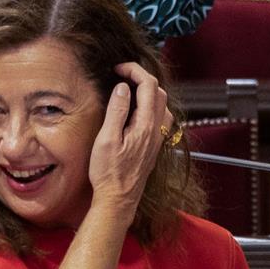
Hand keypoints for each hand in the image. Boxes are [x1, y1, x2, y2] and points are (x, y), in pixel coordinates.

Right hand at [85, 61, 170, 218]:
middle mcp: (157, 130)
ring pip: (163, 104)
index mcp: (146, 125)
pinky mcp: (155, 145)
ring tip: (130, 89)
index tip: (118, 69)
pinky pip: (161, 117)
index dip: (134, 71)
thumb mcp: (106, 139)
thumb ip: (117, 111)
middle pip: (159, 92)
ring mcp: (158, 138)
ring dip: (149, 91)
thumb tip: (122, 88)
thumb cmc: (109, 173)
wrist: (119, 199)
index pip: (148, 86)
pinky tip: (138, 110)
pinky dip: (152, 104)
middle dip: (142, 77)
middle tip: (122, 75)